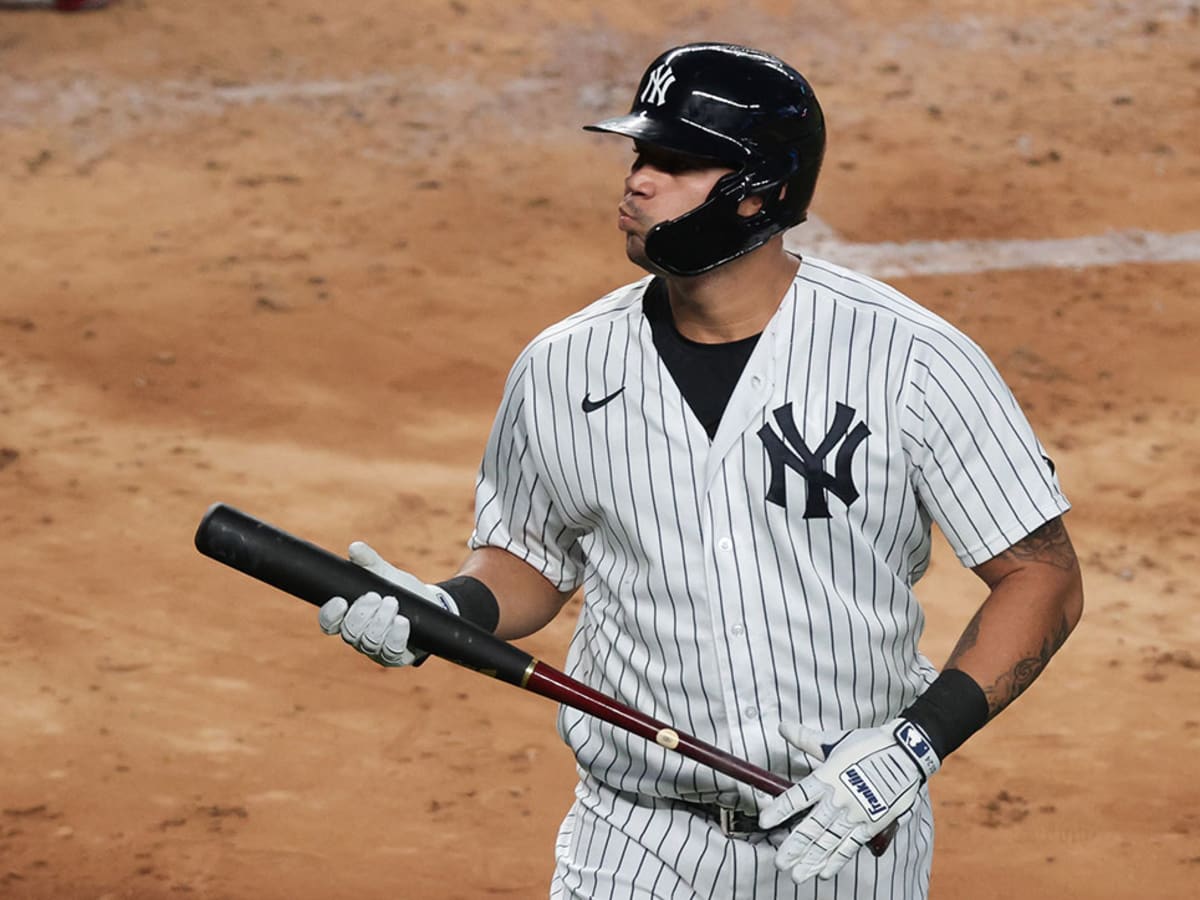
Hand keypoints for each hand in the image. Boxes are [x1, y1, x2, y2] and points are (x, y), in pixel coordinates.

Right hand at [318, 541, 457, 666]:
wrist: (431, 604)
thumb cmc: (401, 590)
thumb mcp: (385, 574)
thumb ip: (369, 561)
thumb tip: (355, 548)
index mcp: (349, 617)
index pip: (329, 623)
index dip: (330, 615)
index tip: (341, 601)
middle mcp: (358, 636)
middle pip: (349, 633)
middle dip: (361, 614)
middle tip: (376, 596)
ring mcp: (376, 649)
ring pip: (369, 643)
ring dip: (380, 622)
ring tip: (392, 602)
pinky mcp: (395, 656)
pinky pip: (391, 652)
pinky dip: (395, 636)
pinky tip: (402, 622)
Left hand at [759, 718, 939, 883]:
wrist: (905, 754)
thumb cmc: (869, 745)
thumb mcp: (835, 741)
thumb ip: (806, 739)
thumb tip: (782, 727)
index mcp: (827, 777)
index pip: (797, 797)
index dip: (779, 810)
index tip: (764, 822)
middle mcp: (838, 799)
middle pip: (811, 827)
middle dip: (794, 847)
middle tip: (779, 863)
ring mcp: (855, 814)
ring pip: (829, 842)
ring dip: (812, 860)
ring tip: (797, 875)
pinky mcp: (871, 824)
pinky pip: (851, 846)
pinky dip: (837, 860)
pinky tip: (824, 872)